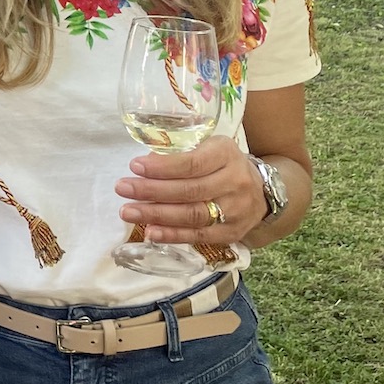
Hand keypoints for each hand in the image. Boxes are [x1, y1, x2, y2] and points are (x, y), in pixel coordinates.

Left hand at [115, 136, 264, 244]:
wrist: (261, 192)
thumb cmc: (224, 165)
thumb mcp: (210, 147)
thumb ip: (182, 154)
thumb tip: (143, 165)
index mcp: (227, 154)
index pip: (192, 163)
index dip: (162, 167)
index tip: (135, 166)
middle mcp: (235, 182)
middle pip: (190, 190)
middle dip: (152, 191)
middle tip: (122, 188)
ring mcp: (236, 211)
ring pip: (193, 215)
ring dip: (157, 215)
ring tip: (129, 212)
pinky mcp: (232, 233)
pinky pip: (199, 236)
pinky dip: (172, 235)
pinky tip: (150, 232)